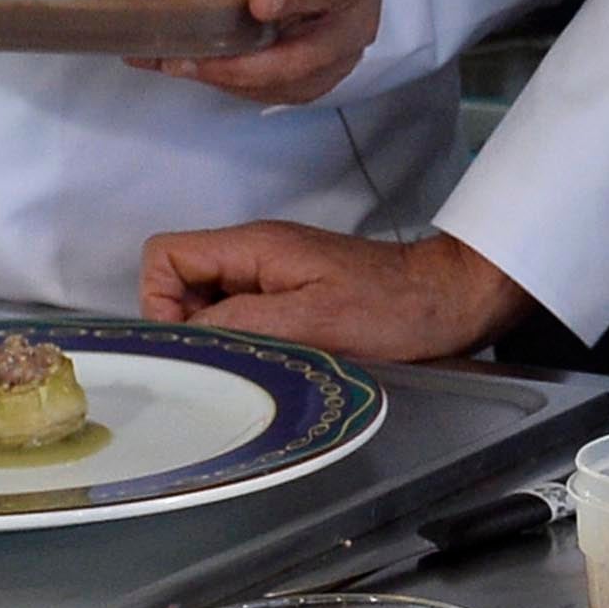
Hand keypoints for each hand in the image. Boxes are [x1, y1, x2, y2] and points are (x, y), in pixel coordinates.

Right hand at [138, 220, 520, 362]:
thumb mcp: (314, 319)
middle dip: (190, 325)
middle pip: (181, 281)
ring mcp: (273, 275)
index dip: (160, 300)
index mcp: (253, 247)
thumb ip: (242, 321)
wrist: (448, 301)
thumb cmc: (394, 307)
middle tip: (230, 358)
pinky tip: (278, 359)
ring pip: (210, 304)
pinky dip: (247, 340)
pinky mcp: (292, 296)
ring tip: (260, 360)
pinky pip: (243, 316)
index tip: (193, 340)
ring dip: (220, 337)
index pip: (165, 255)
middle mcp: (256, 255)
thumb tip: (187, 332)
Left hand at [166, 0, 382, 103]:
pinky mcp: (311, 81)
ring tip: (178, 62)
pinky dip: (227, 85)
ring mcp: (337, 59)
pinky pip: (272, 95)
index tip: (259, 3)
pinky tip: (188, 66)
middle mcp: (357, 21)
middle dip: (256, 63)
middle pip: (314, 54)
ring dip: (232, 78)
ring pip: (289, 83)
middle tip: (201, 57)